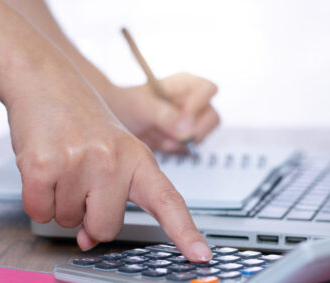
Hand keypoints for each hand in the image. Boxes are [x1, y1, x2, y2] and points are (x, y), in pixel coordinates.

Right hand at [6, 66, 211, 261]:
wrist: (44, 81)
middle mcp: (113, 161)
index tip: (200, 256)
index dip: (184, 232)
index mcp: (138, 159)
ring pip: (67, 221)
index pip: (167, 201)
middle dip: (87, 216)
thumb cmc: (82, 121)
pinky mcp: (43, 166)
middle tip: (81, 180)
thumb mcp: (112, 154)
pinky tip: (42, 170)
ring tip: (62, 166)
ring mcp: (78, 163)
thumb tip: (88, 240)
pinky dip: (37, 201)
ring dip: (60, 203)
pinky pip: (39, 212)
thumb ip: (111, 199)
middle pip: (105, 228)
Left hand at [105, 73, 219, 152]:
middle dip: (193, 130)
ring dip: (180, 142)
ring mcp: (191, 121)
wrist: (117, 119)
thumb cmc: (127, 104)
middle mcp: (192, 102)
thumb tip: (186, 129)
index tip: (183, 118)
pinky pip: (189, 149)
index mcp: (185, 84)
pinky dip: (174, 150)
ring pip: (202, 135)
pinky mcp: (185, 138)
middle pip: (212, 117)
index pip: (208, 90)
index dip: (198, 105)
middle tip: (173, 134)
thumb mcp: (141, 106)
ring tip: (159, 136)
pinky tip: (158, 142)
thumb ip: (164, 115)